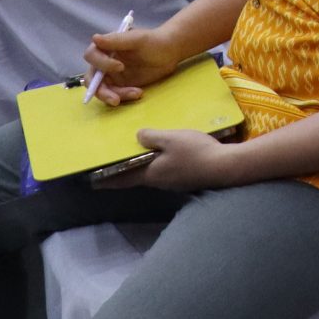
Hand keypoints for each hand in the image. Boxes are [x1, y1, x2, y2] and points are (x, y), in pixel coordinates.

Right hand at [81, 25, 187, 105]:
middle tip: (115, 99)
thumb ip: (117, 40)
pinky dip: (125, 96)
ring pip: (102, 90)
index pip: (91, 56)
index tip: (120, 67)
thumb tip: (94, 38)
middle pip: (91, 78)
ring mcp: (110, 75)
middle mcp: (103, 62)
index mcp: (105, 47)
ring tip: (136, 93)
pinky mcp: (119, 86)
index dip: (102, 63)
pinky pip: (115, 94)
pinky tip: (139, 93)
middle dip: (100, 90)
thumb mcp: (137, 39)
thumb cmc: (153, 41)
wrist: (169, 52)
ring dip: (115, 95)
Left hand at [102, 127, 233, 192]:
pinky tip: (166, 156)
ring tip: (139, 156)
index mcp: (150, 173)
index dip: (107, 180)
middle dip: (124, 172)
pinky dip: (159, 165)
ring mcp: (173, 182)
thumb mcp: (171, 138)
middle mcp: (158, 181)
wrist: (225, 167)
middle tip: (114, 164)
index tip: (93, 182)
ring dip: (143, 167)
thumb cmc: (195, 152)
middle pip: (136, 177)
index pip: (122, 179)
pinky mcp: (186, 179)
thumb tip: (138, 136)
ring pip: (152, 174)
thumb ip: (152, 137)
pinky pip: (167, 171)